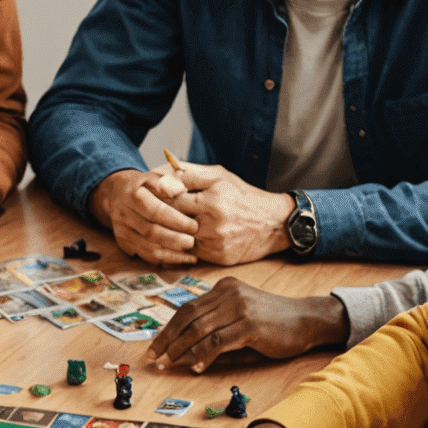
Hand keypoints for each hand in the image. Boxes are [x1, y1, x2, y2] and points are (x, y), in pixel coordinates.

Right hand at [88, 169, 197, 265]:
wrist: (117, 193)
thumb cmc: (143, 185)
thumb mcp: (154, 177)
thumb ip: (168, 183)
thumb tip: (181, 191)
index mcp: (132, 195)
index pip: (155, 211)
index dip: (176, 221)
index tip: (193, 226)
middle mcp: (124, 214)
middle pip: (150, 232)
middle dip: (175, 240)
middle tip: (192, 242)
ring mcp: (122, 231)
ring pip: (148, 248)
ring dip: (171, 254)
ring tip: (190, 255)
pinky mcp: (124, 243)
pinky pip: (145, 256)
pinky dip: (165, 260)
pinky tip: (181, 259)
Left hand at [148, 279, 348, 371]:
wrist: (306, 321)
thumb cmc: (271, 322)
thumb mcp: (239, 313)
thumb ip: (216, 321)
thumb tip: (183, 345)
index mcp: (223, 288)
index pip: (187, 308)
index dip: (168, 328)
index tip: (155, 346)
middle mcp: (229, 293)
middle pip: (188, 317)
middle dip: (168, 339)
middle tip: (155, 357)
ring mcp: (240, 308)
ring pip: (200, 330)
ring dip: (182, 349)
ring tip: (170, 364)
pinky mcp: (250, 325)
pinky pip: (219, 342)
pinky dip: (204, 356)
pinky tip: (197, 367)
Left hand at [158, 162, 294, 264]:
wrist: (273, 224)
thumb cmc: (243, 196)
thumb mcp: (220, 176)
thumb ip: (189, 173)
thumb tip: (160, 170)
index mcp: (214, 197)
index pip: (172, 198)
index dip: (161, 197)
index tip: (154, 195)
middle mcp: (215, 220)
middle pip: (173, 219)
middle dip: (164, 214)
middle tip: (157, 211)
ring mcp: (216, 240)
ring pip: (179, 237)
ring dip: (174, 231)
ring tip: (172, 224)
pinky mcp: (218, 256)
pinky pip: (191, 251)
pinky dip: (187, 244)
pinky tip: (189, 237)